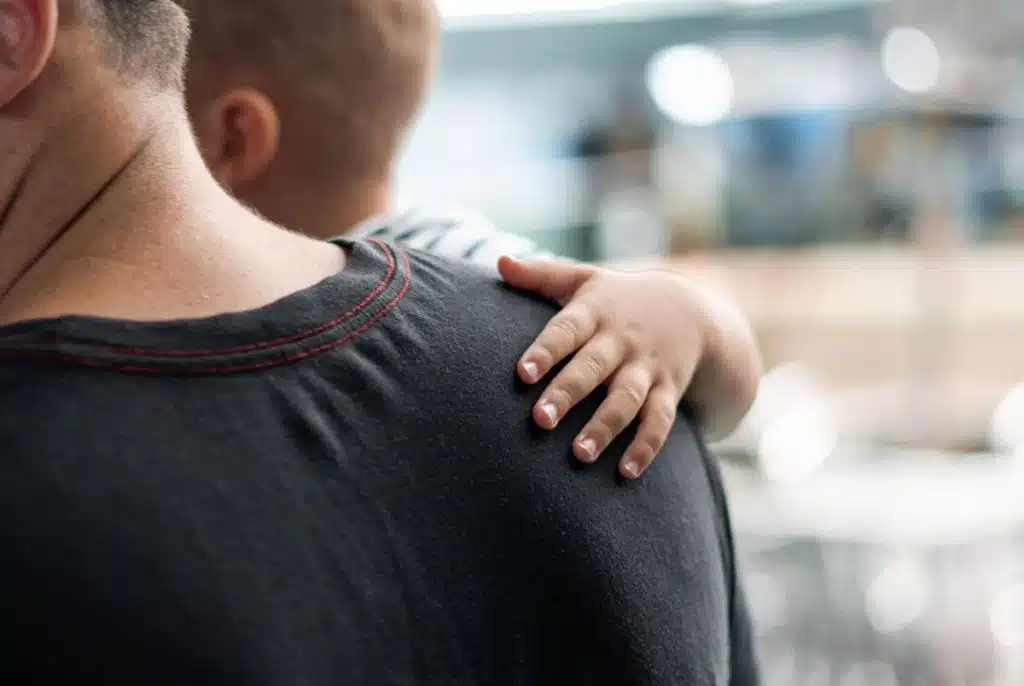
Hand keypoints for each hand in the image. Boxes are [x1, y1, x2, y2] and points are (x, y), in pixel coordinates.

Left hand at [499, 256, 709, 479]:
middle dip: (568, 393)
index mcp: (594, 314)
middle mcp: (620, 341)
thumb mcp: (585, 279)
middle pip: (592, 368)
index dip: (545, 350)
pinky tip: (626, 472)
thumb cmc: (619, 299)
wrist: (692, 310)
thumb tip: (499, 262)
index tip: (522, 372)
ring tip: (580, 453)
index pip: (566, 330)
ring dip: (605, 426)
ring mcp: (647, 368)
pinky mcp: (669, 391)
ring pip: (626, 399)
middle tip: (540, 420)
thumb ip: (541, 275)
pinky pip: (661, 421)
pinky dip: (646, 447)